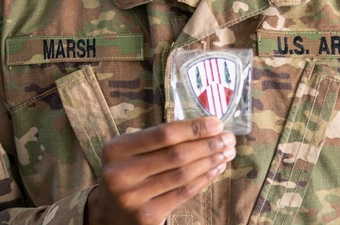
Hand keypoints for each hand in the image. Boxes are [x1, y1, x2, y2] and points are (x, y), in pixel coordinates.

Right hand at [85, 117, 235, 224]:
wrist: (110, 212)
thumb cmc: (127, 172)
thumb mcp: (129, 151)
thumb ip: (157, 140)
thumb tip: (203, 128)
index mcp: (117, 149)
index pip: (163, 134)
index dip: (193, 128)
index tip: (217, 123)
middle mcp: (121, 173)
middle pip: (176, 155)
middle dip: (208, 145)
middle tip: (229, 138)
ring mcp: (134, 198)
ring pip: (182, 175)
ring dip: (210, 162)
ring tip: (226, 152)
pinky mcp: (147, 217)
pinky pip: (183, 194)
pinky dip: (203, 180)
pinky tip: (215, 169)